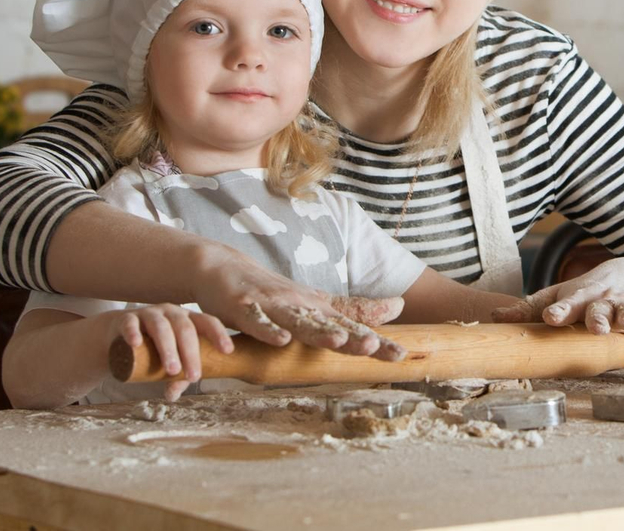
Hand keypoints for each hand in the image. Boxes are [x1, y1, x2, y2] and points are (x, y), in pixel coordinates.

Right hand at [113, 303, 229, 401]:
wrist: (117, 334)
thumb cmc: (151, 347)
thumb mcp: (167, 361)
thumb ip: (174, 378)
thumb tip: (173, 395)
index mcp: (187, 320)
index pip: (207, 322)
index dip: (218, 334)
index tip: (228, 351)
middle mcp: (171, 313)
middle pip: (185, 328)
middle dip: (191, 352)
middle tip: (194, 376)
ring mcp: (148, 314)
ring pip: (160, 327)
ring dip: (168, 347)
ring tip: (172, 369)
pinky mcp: (126, 319)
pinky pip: (130, 323)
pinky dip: (133, 332)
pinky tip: (136, 343)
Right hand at [188, 243, 406, 360]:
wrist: (222, 268)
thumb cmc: (273, 293)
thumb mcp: (315, 304)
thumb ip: (352, 310)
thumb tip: (396, 308)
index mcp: (318, 308)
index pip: (352, 325)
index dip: (376, 340)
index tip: (400, 355)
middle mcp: (300, 305)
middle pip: (330, 324)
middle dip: (351, 337)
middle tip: (374, 347)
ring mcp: (272, 305)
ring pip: (298, 321)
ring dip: (316, 332)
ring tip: (337, 341)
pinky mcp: (243, 309)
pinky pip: (256, 322)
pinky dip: (267, 330)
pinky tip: (280, 340)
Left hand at [492, 257, 623, 360]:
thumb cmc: (592, 290)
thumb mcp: (563, 294)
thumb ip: (531, 308)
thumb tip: (493, 317)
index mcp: (583, 296)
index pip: (567, 302)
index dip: (559, 309)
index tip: (549, 318)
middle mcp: (608, 300)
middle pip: (602, 310)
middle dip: (599, 318)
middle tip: (596, 327)